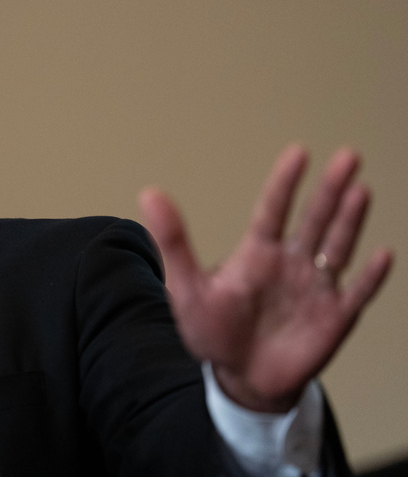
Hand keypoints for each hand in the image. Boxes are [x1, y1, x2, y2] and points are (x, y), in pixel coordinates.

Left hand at [139, 146, 392, 412]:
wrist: (240, 378)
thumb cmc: (212, 330)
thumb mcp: (185, 287)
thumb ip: (173, 242)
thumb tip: (148, 193)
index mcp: (257, 253)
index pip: (272, 210)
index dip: (284, 183)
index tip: (298, 152)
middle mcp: (291, 263)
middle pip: (314, 219)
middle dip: (330, 189)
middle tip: (347, 155)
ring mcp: (315, 288)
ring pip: (336, 248)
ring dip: (350, 221)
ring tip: (360, 190)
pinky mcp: (334, 317)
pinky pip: (356, 293)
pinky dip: (369, 276)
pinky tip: (382, 254)